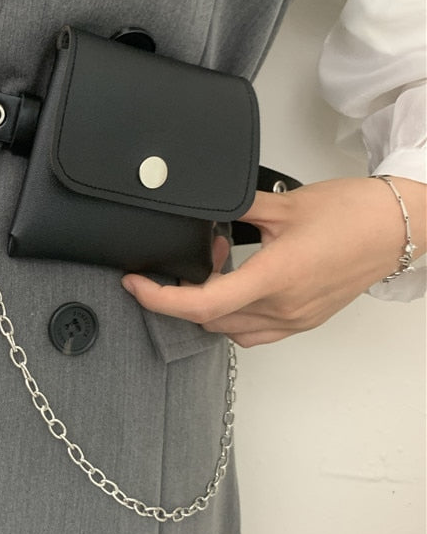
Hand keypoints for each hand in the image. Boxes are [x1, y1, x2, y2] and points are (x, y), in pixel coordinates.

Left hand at [121, 177, 426, 346]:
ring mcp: (295, 319)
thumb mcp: (283, 204)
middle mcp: (283, 307)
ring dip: (208, 307)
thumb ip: (235, 205)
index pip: (201, 303)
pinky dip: (232, 315)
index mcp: (275, 278)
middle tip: (186, 259)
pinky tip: (236, 286)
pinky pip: (254, 332)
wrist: (398, 227)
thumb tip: (202, 201)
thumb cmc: (353, 215)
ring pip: (230, 330)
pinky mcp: (304, 320)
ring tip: (215, 268)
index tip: (136, 284)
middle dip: (182, 295)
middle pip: (209, 320)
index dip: (159, 298)